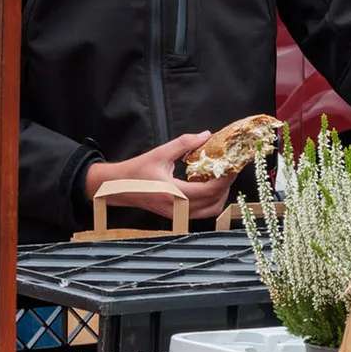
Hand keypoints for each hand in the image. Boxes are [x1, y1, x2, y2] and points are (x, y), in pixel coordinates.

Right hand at [86, 134, 233, 223]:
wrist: (118, 187)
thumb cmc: (136, 171)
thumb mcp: (160, 153)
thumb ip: (184, 143)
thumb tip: (205, 135)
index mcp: (173, 193)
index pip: (209, 190)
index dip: (225, 180)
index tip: (232, 167)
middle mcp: (177, 208)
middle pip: (214, 203)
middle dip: (226, 187)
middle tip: (230, 171)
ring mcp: (176, 215)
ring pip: (209, 211)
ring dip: (219, 196)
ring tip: (220, 180)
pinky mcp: (175, 216)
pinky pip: (200, 213)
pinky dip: (209, 202)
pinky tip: (206, 187)